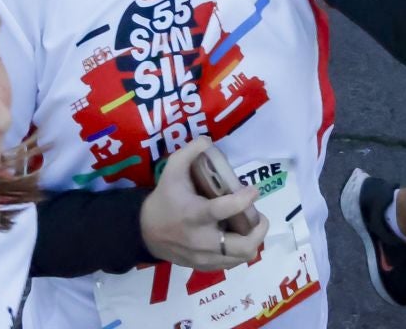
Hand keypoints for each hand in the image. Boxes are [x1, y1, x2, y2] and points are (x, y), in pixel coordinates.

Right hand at [137, 139, 268, 271]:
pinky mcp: (204, 266)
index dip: (244, 200)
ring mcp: (204, 257)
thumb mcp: (172, 170)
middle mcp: (201, 240)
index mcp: (195, 214)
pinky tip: (237, 236)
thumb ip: (190, 152)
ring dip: (253, 240)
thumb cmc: (164, 199)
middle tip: (259, 216)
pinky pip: (233, 263)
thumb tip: (209, 140)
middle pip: (243, 245)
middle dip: (259, 229)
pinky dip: (241, 250)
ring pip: (242, 257)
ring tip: (251, 226)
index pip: (225, 210)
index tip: (253, 190)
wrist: (146, 232)